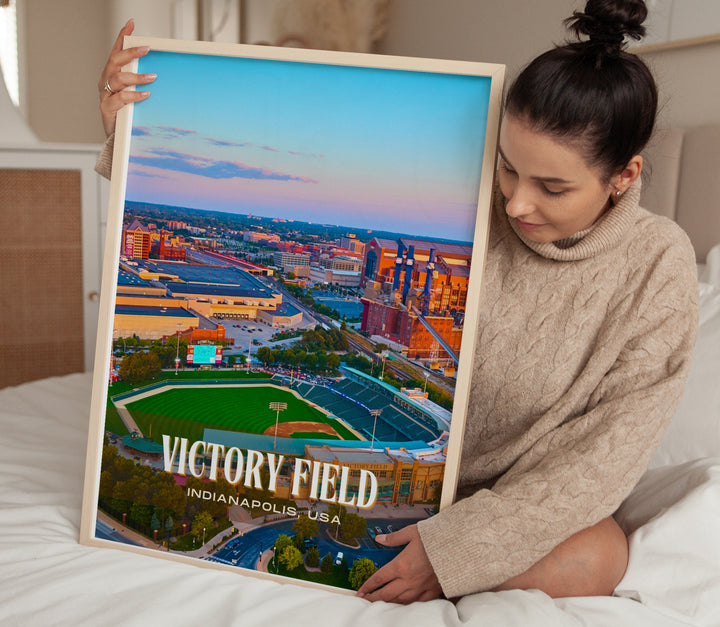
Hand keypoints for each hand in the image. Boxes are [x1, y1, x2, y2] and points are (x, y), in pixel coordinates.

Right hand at [98, 19, 155, 136]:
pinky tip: (146, 94)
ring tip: (152, 77)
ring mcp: (105, 94)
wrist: (116, 137)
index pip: (116, 51)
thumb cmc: (126, 112)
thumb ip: (140, 81)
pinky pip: (120, 99)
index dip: (122, 37)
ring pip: (118, 79)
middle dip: (129, 53)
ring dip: (136, 76)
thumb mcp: (133, 93)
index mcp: (111, 74)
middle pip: (115, 61)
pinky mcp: (107, 109)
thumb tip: (159, 71)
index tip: (131, 24)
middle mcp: (106, 81)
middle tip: (146, 48)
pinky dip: (134, 95)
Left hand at [356, 524, 442, 603]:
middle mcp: (408, 580)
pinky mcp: (432, 592)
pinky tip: (403, 604)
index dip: (368, 586)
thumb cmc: (435, 538)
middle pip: (386, 594)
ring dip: (388, 603)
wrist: (457, 548)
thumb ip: (394, 537)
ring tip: (380, 604)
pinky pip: (416, 603)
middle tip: (365, 601)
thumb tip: (379, 538)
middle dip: (373, 598)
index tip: (360, 591)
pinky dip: (407, 605)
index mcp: (401, 565)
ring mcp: (420, 588)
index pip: (379, 578)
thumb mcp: (412, 532)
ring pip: (400, 601)